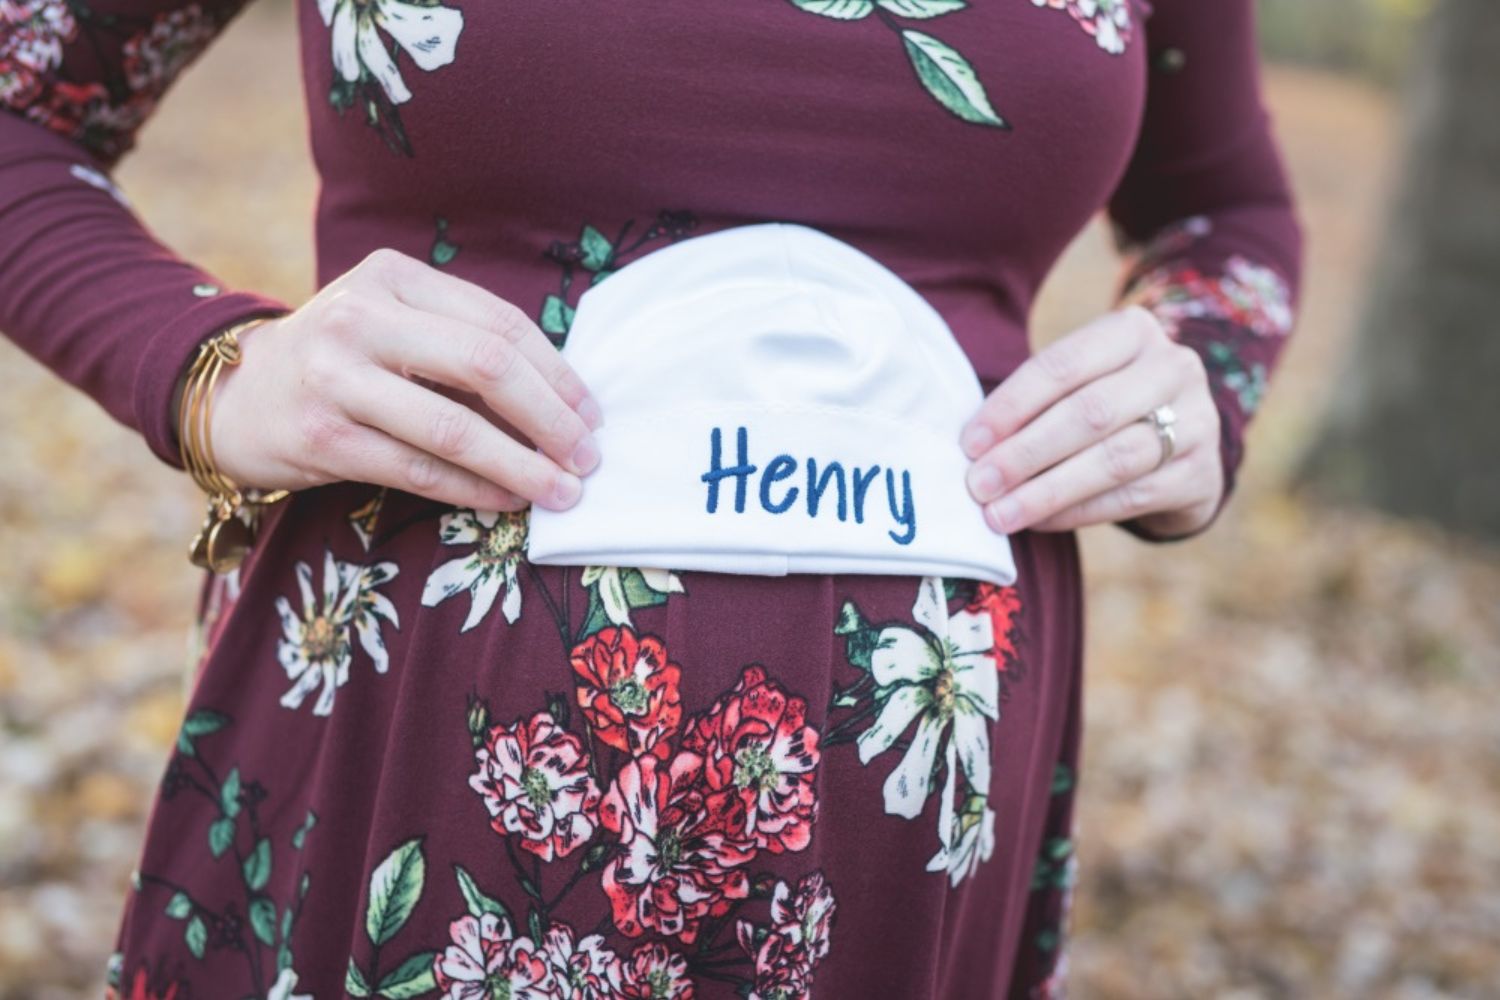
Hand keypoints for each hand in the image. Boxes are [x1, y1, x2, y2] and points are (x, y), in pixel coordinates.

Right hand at [196, 248, 602, 511]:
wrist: (238, 395)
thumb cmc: (344, 362)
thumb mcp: (395, 325)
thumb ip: (463, 346)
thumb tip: (565, 403)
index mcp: (393, 277)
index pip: (499, 324)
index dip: (558, 374)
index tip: (592, 415)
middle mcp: (360, 317)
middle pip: (486, 366)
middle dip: (551, 419)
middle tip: (587, 458)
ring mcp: (334, 377)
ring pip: (454, 427)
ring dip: (520, 466)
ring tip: (560, 491)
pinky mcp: (319, 438)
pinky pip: (417, 470)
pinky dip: (473, 489)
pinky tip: (507, 500)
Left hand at [959, 305, 1223, 536]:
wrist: (1185, 446)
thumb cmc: (1108, 407)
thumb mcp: (1080, 383)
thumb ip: (1036, 403)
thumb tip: (974, 449)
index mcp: (1133, 330)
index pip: (1063, 365)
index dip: (1012, 405)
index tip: (971, 443)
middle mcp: (1174, 368)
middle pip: (1090, 412)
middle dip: (1025, 453)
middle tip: (979, 485)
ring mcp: (1198, 420)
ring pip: (1113, 459)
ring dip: (1047, 490)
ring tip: (1000, 513)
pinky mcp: (1202, 474)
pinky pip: (1130, 497)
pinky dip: (1077, 511)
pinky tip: (1039, 522)